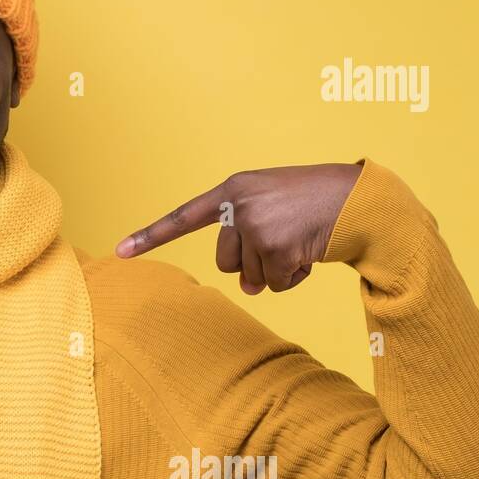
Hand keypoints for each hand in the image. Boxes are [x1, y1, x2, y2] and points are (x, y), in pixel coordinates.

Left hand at [114, 162, 362, 293]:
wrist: (359, 198)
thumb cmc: (314, 201)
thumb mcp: (272, 208)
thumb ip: (248, 241)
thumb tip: (249, 289)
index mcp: (233, 189)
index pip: (183, 217)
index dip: (150, 237)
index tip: (119, 252)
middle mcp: (238, 205)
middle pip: (225, 261)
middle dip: (254, 262)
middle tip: (283, 238)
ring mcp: (255, 225)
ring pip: (250, 276)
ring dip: (277, 270)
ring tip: (300, 242)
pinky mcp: (275, 247)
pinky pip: (274, 284)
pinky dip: (293, 278)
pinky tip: (310, 252)